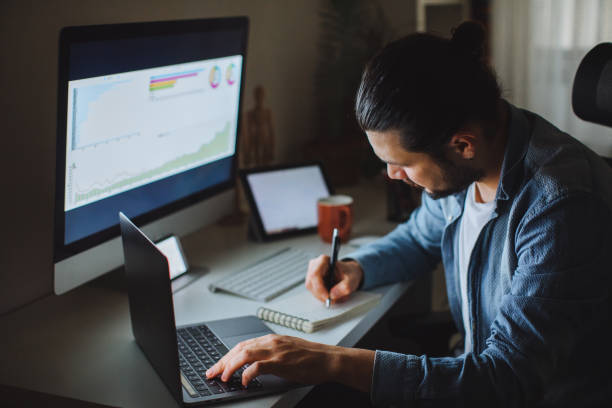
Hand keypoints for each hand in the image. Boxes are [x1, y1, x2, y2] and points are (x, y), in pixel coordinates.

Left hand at [205, 334, 337, 385]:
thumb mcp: (286, 351)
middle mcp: (271, 342)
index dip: (226, 356)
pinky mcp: (281, 362)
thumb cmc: (310, 358)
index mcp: (271, 339)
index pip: (242, 345)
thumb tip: (252, 365)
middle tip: (211, 373)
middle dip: (222, 362)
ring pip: (244, 354)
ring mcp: (276, 351)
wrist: (328, 359)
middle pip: (239, 349)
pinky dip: (247, 374)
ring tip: (223, 378)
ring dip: (230, 367)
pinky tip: (243, 381)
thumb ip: (270, 354)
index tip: (216, 367)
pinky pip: (258, 366)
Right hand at [305, 256, 363, 303]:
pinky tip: (331, 294)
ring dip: (322, 296)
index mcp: (324, 260)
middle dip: (321, 294)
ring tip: (335, 296)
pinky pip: (313, 292)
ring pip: (312, 289)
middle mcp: (315, 265)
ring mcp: (311, 273)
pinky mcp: (312, 281)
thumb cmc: (349, 273)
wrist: (349, 274)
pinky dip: (322, 296)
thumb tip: (332, 295)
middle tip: (332, 300)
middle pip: (311, 283)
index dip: (319, 287)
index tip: (328, 296)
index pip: (315, 274)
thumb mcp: (352, 280)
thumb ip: (345, 287)